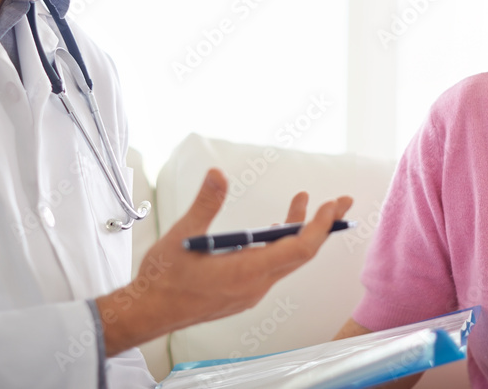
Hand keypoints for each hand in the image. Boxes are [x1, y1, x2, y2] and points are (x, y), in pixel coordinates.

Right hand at [97, 168, 352, 355]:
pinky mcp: (242, 292)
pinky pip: (273, 267)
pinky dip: (281, 245)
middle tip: (340, 201)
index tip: (331, 206)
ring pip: (286, 260)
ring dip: (299, 232)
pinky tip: (275, 230)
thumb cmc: (164, 279)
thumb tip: (218, 174)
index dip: (319, 227)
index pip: (298, 250)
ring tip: (306, 203)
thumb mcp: (183, 234)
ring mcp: (250, 291)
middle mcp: (255, 285)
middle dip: (322, 225)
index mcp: (246, 272)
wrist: (147, 312)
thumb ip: (206, 203)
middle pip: (301, 254)